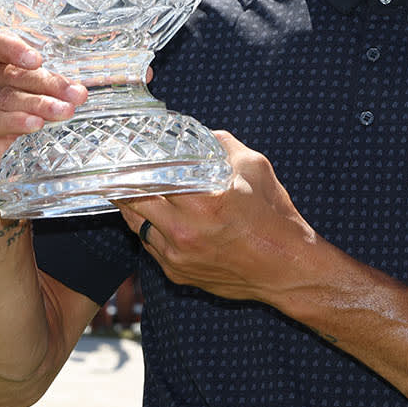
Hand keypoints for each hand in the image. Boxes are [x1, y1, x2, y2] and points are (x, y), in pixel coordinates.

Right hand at [0, 29, 86, 203]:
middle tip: (74, 95)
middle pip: (7, 73)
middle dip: (46, 84)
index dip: (13, 47)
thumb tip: (80, 91)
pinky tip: (34, 124)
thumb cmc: (20, 126)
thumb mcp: (37, 101)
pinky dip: (15, 122)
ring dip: (38, 104)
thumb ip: (51, 90)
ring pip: (4, 97)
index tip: (37, 60)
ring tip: (64, 112)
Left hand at [114, 131, 318, 304]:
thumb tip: (200, 134)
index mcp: (202, 202)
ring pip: (136, 225)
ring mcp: (177, 256)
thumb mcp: (255, 168)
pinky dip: (150, 229)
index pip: (148, 178)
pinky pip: (150, 246)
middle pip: (132, 202)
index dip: (133, 164)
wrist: (286, 268)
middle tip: (121, 169)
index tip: (126, 154)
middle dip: (125, 184)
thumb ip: (222, 145)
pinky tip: (159, 217)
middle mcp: (184, 231)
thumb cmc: (274, 218)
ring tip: (134, 191)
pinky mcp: (177, 273)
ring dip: (134, 207)